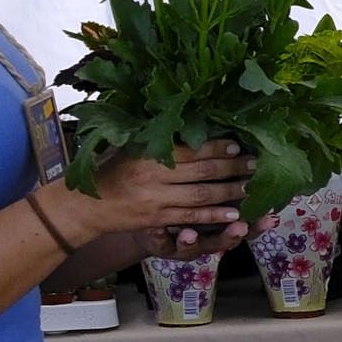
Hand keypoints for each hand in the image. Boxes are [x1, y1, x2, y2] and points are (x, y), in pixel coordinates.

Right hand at [67, 143, 252, 254]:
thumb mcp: (129, 147)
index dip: (216, 147)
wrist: (86, 205)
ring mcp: (157, 199)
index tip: (237, 144)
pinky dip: (213, 216)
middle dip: (232, 167)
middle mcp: (154, 175)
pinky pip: (191, 217)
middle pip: (202, 171)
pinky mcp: (157, 220)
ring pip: (201, 195)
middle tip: (254, 164)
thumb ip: (156, 138)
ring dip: (229, 191)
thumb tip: (189, 121)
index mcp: (148, 152)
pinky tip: (233, 214)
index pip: (190, 149)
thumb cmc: (110, 170)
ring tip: (250, 187)